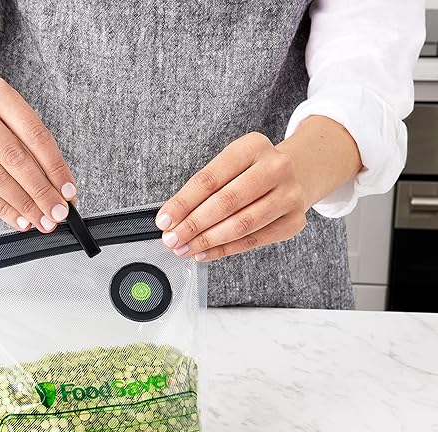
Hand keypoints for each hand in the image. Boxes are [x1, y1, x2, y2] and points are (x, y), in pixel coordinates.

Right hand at [0, 75, 75, 232]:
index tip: (68, 191)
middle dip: (42, 191)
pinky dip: (3, 208)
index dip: (56, 168)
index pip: (36, 135)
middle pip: (16, 158)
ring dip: (24, 205)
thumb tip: (58, 188)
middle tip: (58, 211)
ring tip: (41, 220)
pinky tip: (18, 219)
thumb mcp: (2, 118)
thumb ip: (29, 147)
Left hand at [156, 132, 306, 260]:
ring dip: (207, 241)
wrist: (299, 174)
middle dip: (193, 225)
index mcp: (253, 146)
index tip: (164, 220)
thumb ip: (205, 189)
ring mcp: (289, 195)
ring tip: (185, 248)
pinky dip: (224, 250)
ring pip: (240, 225)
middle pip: (225, 203)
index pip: (209, 179)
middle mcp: (275, 168)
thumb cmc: (253, 172)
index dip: (183, 203)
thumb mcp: (231, 165)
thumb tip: (173, 219)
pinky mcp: (293, 221)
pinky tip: (205, 253)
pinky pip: (252, 240)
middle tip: (172, 239)